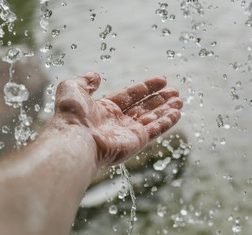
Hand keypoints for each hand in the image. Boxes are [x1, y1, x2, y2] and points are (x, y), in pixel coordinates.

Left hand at [52, 72, 182, 166]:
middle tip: (175, 92)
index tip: (162, 80)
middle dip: (160, 99)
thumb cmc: (71, 116)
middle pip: (144, 108)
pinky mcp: (136, 142)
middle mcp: (118, 122)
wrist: (75, 140)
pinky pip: (154, 130)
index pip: (130, 96)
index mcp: (105, 109)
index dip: (146, 88)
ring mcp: (128, 133)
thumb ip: (84, 81)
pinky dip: (166, 122)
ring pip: (152, 119)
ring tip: (180, 101)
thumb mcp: (72, 89)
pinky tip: (177, 114)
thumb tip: (96, 75)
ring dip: (166, 109)